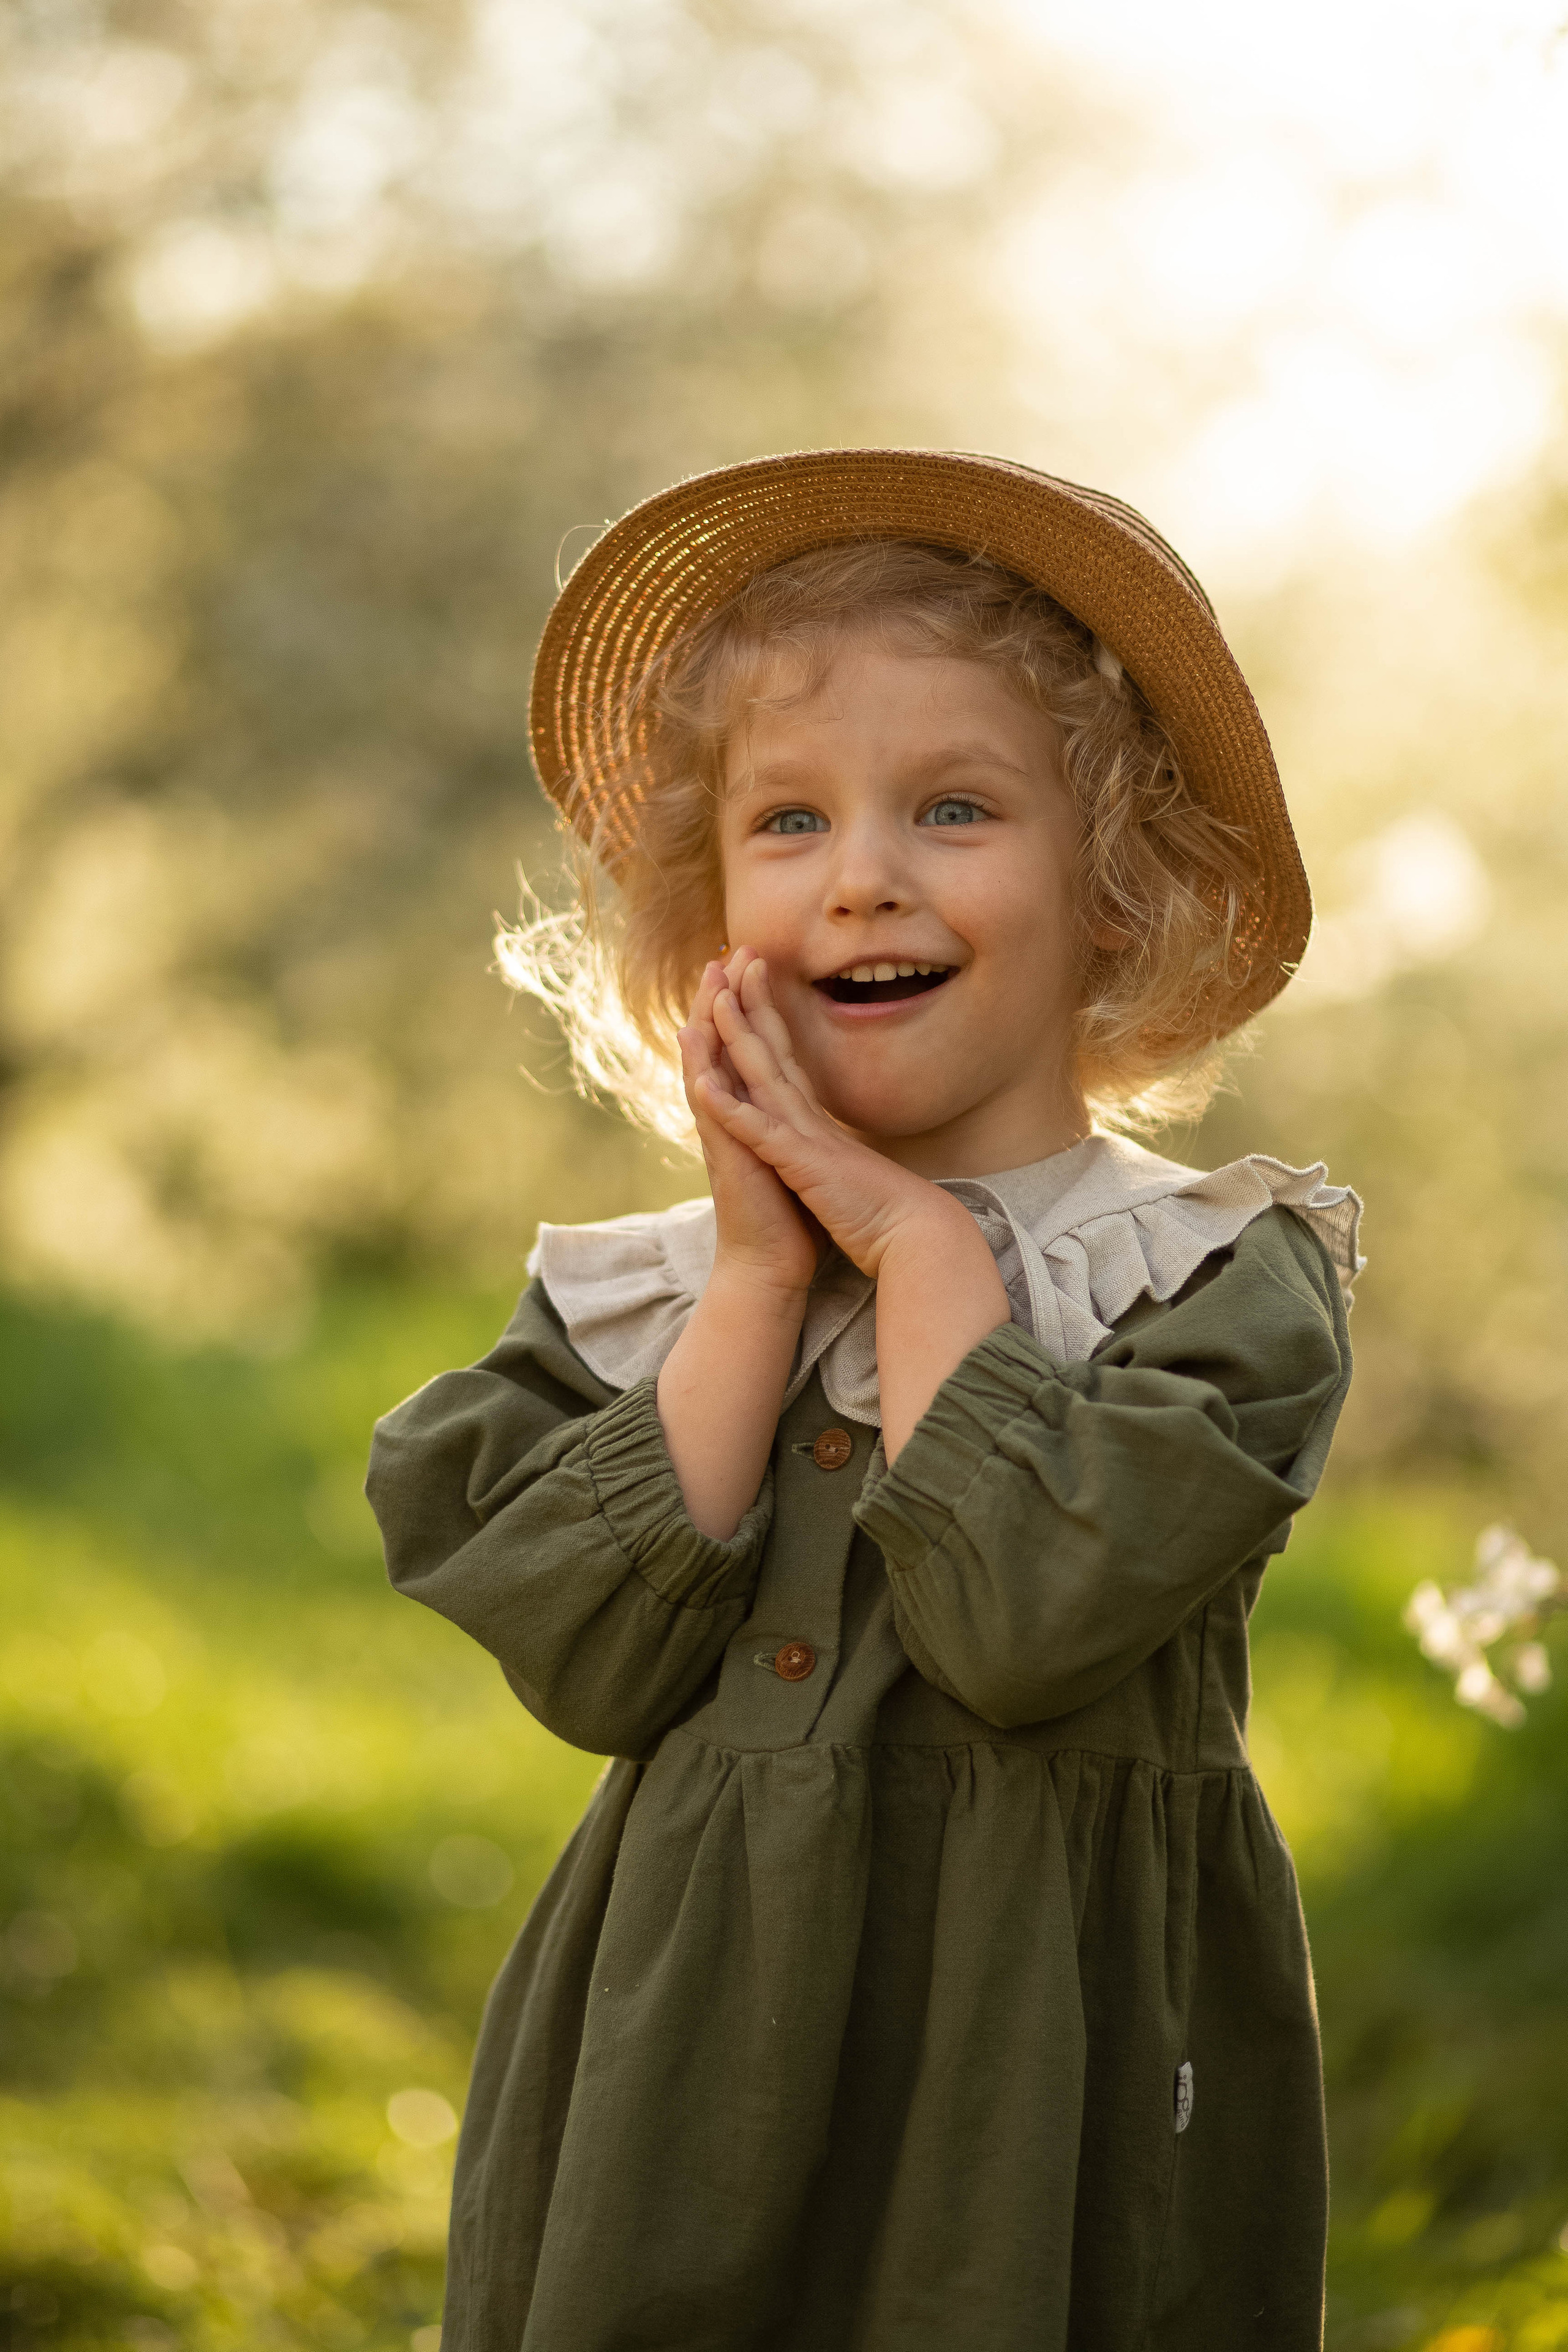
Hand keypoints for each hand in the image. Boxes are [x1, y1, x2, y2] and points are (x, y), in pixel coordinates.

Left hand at [695, 954, 963, 1277]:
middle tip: (737, 955)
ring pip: (764, 1076)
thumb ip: (835, 1149)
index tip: (751, 981)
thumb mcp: (849, 1169)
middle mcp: (809, 1118)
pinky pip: (760, 1132)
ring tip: (714, 998)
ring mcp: (805, 1137)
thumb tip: (831, 1142)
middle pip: (773, 1049)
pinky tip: (704, 1087)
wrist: (912, 1234)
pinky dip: (732, 1110)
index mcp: (816, 1122)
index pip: (785, 1059)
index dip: (767, 1017)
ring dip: (738, 1036)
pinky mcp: (802, 1164)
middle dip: (751, 1002)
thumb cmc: (882, 1209)